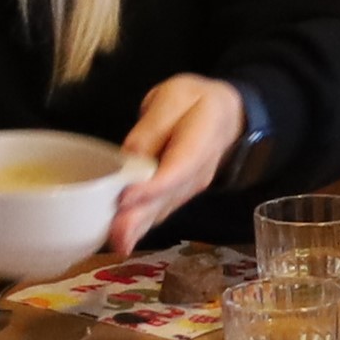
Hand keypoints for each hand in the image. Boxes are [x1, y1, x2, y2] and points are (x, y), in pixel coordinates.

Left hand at [110, 74, 249, 252]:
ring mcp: (188, 188)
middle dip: (141, 217)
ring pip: (162, 210)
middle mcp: (197, 173)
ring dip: (139, 228)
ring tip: (117, 242)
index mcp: (202, 140)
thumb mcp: (174, 98)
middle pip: (168, 198)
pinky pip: (158, 212)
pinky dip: (141, 227)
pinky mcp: (176, 196)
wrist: (223, 116)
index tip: (126, 196)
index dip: (153, 186)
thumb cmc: (194, 103)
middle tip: (116, 234)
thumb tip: (130, 155)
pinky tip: (123, 240)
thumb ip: (153, 125)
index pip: (178, 168)